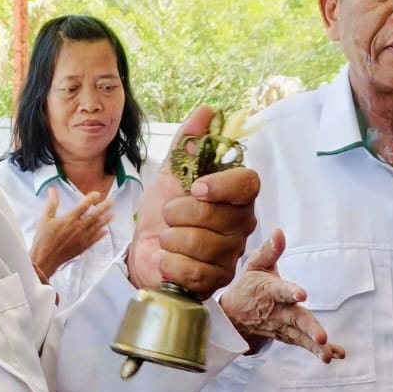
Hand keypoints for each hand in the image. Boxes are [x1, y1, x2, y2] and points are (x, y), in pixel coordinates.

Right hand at [28, 187, 113, 279]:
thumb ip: (51, 204)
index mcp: (69, 219)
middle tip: (111, 203)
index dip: (92, 199)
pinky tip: (105, 231)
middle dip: (104, 208)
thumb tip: (52, 190)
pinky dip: (100, 235)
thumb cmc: (43, 239)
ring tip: (113, 215)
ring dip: (106, 220)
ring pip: (97, 227)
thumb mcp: (45, 219)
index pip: (84, 206)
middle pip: (94, 215)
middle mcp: (78, 228)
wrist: (45, 258)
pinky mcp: (82, 247)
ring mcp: (82, 238)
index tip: (97, 194)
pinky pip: (94, 239)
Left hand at [128, 106, 258, 296]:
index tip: (196, 187)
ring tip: (168, 238)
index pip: (249, 184)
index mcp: (235, 196)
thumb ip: (189, 141)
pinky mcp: (217, 281)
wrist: (143, 249)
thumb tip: (207, 110)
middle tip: (169, 216)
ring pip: (198, 244)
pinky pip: (191, 271)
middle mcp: (241, 225)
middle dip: (176, 214)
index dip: (222, 185)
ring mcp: (231, 255)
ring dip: (169, 239)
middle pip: (214, 215)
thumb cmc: (162, 211)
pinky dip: (169, 263)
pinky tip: (168, 259)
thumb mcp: (171, 172)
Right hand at [220, 229, 344, 360]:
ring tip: (328, 355)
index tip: (301, 294)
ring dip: (314, 346)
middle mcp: (277, 311)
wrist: (234, 316)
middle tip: (321, 337)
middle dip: (309, 328)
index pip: (280, 291)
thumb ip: (270, 250)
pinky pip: (303, 344)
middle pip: (295, 319)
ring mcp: (282, 326)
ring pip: (299, 337)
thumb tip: (279, 231)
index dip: (290, 292)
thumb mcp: (255, 264)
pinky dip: (318, 350)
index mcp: (269, 291)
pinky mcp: (288, 336)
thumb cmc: (249, 286)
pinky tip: (336, 354)